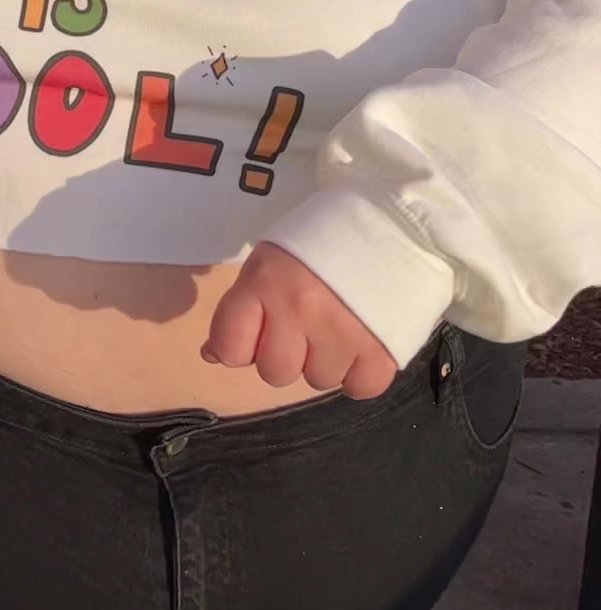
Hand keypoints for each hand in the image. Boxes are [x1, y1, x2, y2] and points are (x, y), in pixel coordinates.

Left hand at [203, 242, 397, 400]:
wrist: (397, 220)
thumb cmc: (325, 238)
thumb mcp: (272, 260)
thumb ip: (242, 306)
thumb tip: (212, 354)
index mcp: (266, 281)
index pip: (230, 348)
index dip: (240, 346)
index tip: (259, 330)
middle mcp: (300, 309)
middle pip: (274, 373)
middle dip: (287, 354)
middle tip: (307, 325)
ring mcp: (342, 333)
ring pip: (317, 381)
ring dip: (326, 360)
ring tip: (341, 322)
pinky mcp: (381, 351)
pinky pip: (358, 389)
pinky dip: (360, 372)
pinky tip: (363, 340)